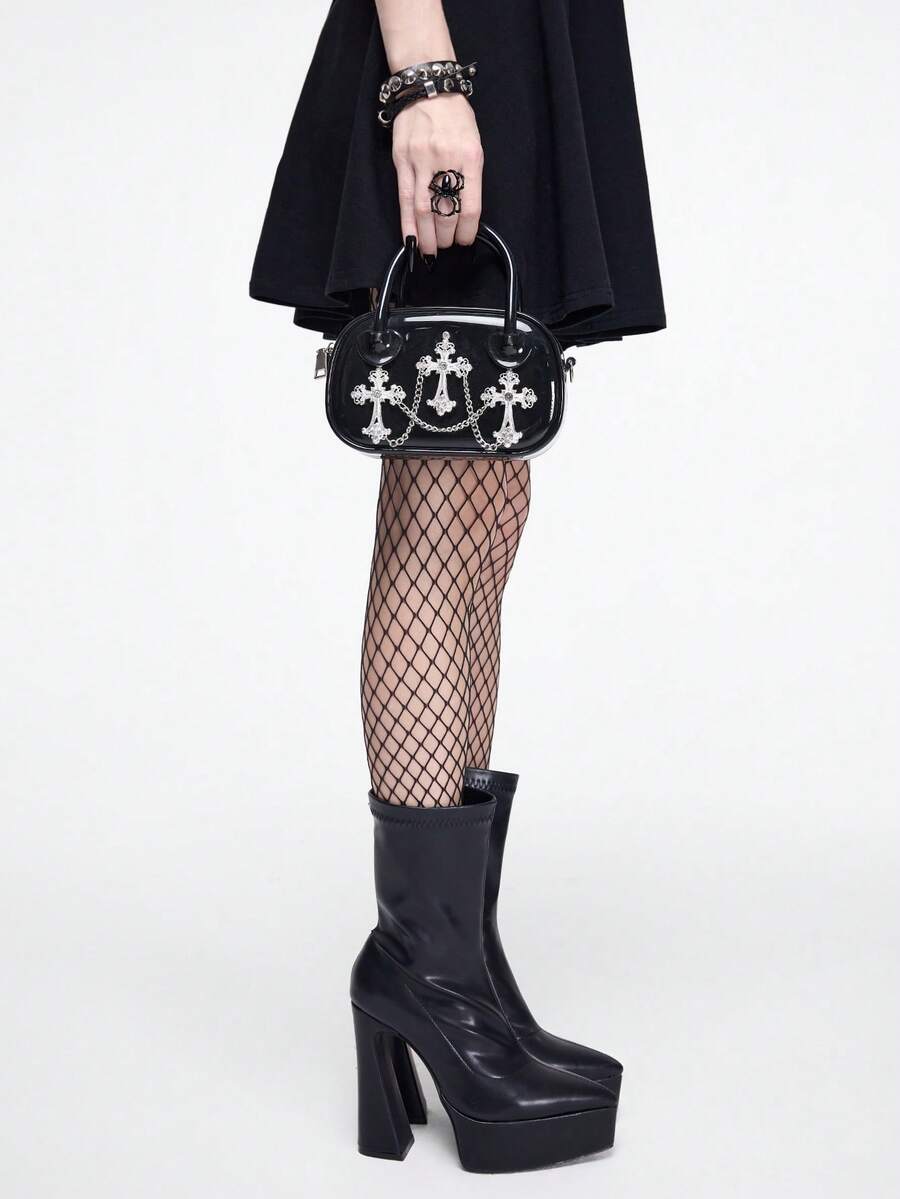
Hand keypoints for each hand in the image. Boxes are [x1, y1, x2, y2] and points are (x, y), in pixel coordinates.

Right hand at [391, 93, 482, 255]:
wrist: (429, 86)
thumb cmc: (455, 116)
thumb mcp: (473, 143)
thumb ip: (469, 176)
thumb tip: (463, 212)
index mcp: (470, 157)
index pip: (469, 205)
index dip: (467, 230)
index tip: (465, 241)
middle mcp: (446, 160)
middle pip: (445, 210)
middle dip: (446, 236)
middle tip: (445, 248)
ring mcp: (421, 160)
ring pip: (423, 208)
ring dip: (426, 235)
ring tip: (429, 251)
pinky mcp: (402, 160)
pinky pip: (404, 197)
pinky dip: (407, 222)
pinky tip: (410, 238)